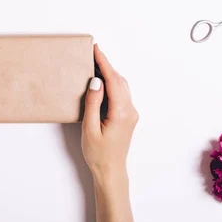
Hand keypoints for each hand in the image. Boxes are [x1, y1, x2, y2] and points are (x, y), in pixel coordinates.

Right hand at [82, 44, 137, 179]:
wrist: (110, 171)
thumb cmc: (98, 154)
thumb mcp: (90, 129)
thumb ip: (92, 103)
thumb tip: (96, 81)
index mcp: (121, 112)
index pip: (113, 81)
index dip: (104, 63)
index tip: (96, 49)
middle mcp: (130, 110)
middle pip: (119, 81)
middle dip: (107, 65)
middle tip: (93, 53)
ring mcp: (131, 113)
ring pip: (121, 86)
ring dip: (109, 74)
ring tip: (95, 63)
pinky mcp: (128, 116)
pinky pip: (120, 94)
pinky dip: (111, 83)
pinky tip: (101, 81)